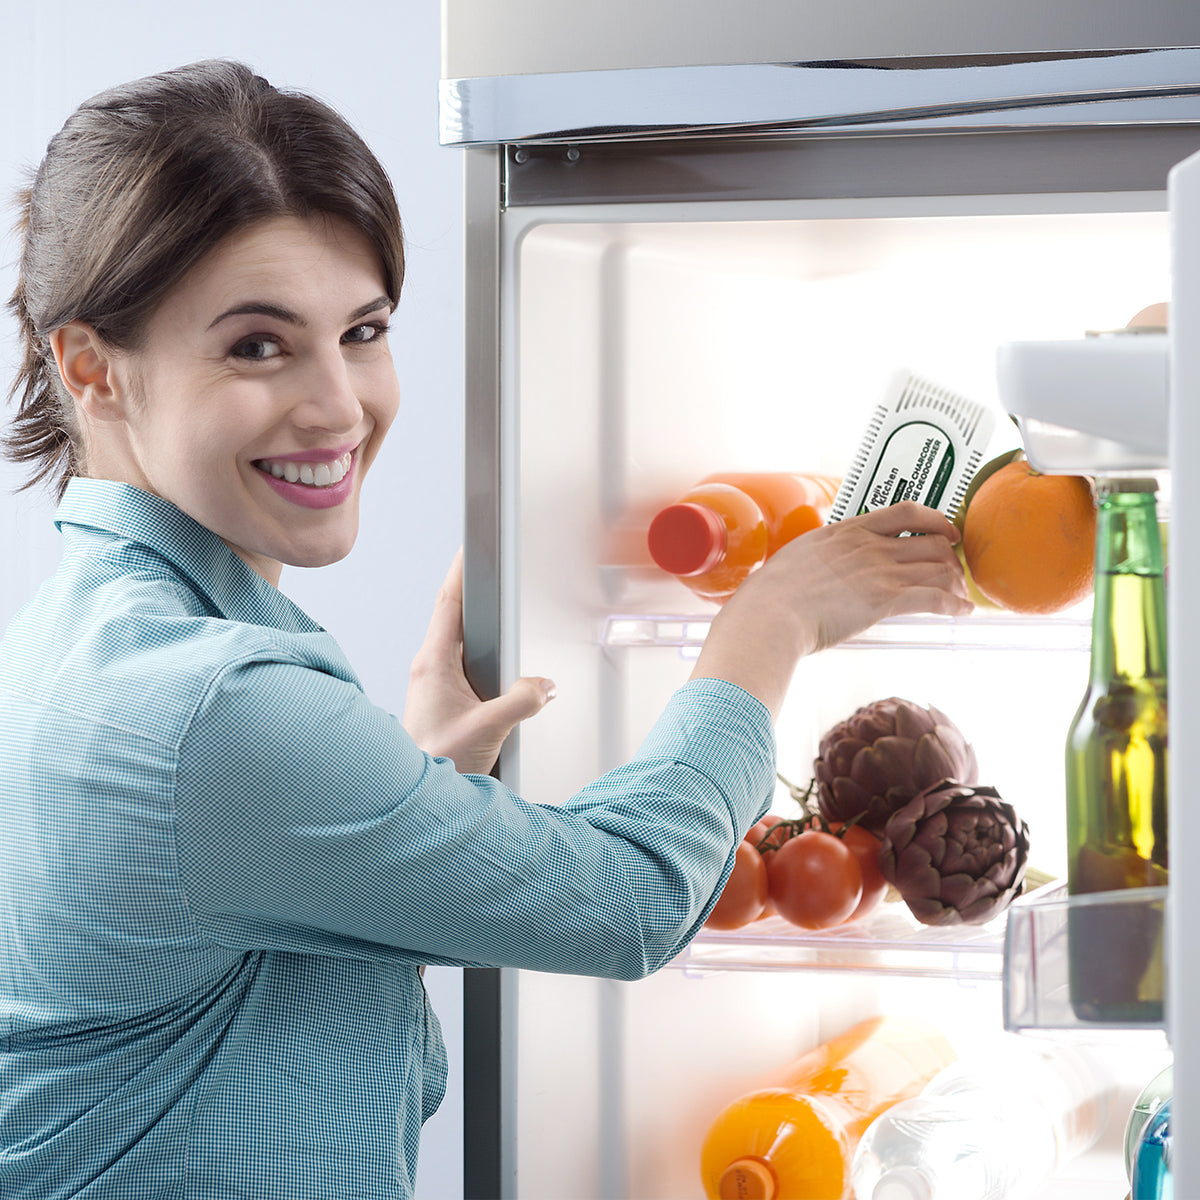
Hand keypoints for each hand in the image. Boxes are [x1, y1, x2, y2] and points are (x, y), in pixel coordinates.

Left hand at [403, 550, 555, 773]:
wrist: (414, 796)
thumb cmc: (438, 762)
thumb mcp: (489, 729)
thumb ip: (522, 701)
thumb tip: (544, 686)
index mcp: (433, 663)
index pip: (448, 602)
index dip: (461, 569)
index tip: (472, 544)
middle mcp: (429, 667)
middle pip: (454, 613)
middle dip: (472, 586)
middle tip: (487, 561)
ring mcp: (434, 682)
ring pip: (459, 639)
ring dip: (477, 621)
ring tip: (495, 599)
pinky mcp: (442, 698)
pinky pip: (464, 662)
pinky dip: (481, 650)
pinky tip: (496, 656)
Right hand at [691, 502, 970, 717]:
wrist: (770, 614)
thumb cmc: (772, 596)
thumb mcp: (799, 559)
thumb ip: (822, 558)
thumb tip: (823, 570)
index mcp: (846, 531)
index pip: (904, 512)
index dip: (934, 519)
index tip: (945, 530)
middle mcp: (869, 545)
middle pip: (931, 540)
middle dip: (950, 556)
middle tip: (954, 571)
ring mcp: (879, 570)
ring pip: (938, 567)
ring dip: (955, 583)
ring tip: (959, 596)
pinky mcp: (885, 598)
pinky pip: (934, 597)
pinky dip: (954, 604)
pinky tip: (960, 612)